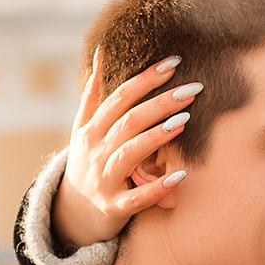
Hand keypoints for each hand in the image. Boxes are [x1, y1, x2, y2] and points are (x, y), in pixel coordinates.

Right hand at [53, 53, 202, 247]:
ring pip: (129, 154)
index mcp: (91, 130)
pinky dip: (158, 188)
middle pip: (129, 121)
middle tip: (192, 89)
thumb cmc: (87, 162)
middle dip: (161, 103)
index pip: (120, 98)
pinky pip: (137, 198)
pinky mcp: (115, 207)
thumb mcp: (82, 128)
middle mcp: (95, 151)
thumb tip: (100, 52)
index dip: (146, 79)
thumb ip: (93, 93)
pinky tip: (182, 176)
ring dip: (157, 137)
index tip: (174, 62)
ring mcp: (104, 180)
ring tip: (185, 121)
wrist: (72, 212)